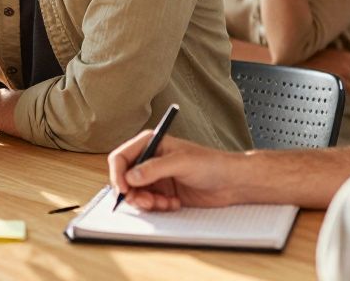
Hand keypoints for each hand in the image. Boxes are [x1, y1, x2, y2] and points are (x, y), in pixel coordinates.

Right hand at [108, 134, 242, 210]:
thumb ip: (154, 168)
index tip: (125, 190)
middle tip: (147, 202)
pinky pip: (148, 203)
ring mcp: (155, 177)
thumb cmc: (211, 164)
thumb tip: (130, 177)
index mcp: (150, 143)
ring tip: (164, 203)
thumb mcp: (181, 162)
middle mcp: (149, 159)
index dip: (118, 174)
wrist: (231, 182)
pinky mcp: (162, 192)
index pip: (120, 157)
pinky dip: (157, 207)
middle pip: (124, 178)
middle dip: (133, 193)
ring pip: (135, 193)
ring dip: (146, 202)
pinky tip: (174, 203)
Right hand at [301, 47, 349, 95]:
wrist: (298, 66)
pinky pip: (347, 93)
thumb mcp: (335, 61)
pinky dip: (345, 95)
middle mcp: (347, 62)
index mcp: (348, 55)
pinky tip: (335, 91)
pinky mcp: (335, 81)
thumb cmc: (314, 65)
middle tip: (347, 90)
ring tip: (338, 90)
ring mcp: (341, 72)